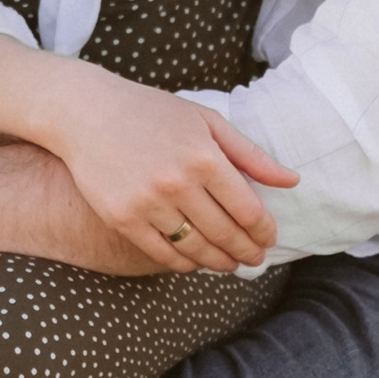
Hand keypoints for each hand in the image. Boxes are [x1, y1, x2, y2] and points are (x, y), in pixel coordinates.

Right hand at [39, 67, 295, 274]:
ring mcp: (147, 203)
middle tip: (255, 259)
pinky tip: (194, 262)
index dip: (263, 231)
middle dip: (246, 251)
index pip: (248, 210)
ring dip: (219, 262)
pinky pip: (162, 253)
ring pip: (195, 249)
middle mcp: (178, 183)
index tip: (269, 238)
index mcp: (204, 157)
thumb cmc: (151, 113)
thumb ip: (250, 154)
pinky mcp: (121, 218)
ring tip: (230, 264)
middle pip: (225, 234)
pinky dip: (183, 264)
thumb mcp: (207, 121)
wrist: (87, 113)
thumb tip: (291, 181)